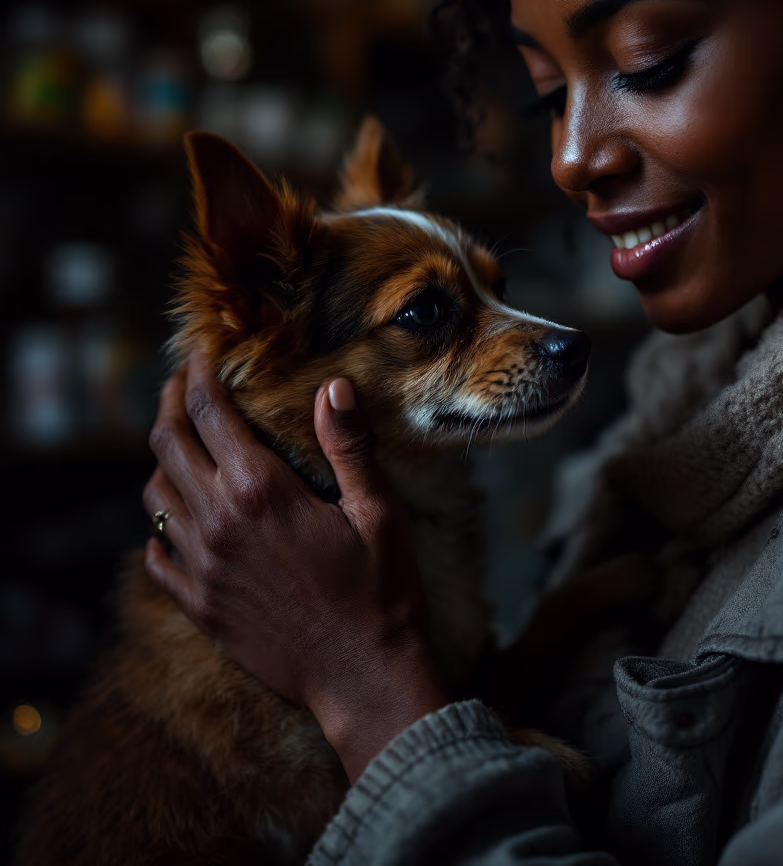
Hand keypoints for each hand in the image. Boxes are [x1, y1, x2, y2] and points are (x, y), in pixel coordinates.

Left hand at [142, 352, 447, 780]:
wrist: (363, 678)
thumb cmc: (382, 592)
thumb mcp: (378, 512)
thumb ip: (349, 446)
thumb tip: (333, 385)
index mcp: (262, 492)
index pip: (209, 414)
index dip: (198, 374)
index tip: (199, 351)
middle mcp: (218, 524)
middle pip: (168, 445)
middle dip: (168, 402)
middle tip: (178, 381)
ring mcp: (202, 569)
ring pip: (154, 497)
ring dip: (161, 460)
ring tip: (178, 443)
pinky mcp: (199, 607)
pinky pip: (155, 556)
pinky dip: (158, 526)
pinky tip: (177, 520)